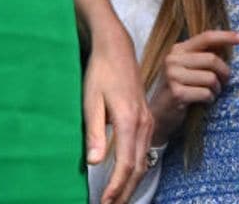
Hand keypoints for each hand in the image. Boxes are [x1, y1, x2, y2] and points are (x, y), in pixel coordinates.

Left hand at [85, 29, 154, 203]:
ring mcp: (148, 121)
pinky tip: (127, 178)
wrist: (116, 49)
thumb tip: (95, 162)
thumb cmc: (100, 73)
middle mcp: (143, 123)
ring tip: (118, 200)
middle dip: (125, 192)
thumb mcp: (90, 101)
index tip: (104, 202)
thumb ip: (94, 132)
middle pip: (138, 167)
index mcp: (129, 120)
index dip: (115, 187)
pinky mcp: (146, 119)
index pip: (125, 164)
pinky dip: (137, 170)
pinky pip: (144, 151)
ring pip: (144, 161)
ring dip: (132, 183)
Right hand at [147, 30, 238, 146]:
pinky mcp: (177, 93)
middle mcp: (173, 59)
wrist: (160, 114)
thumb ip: (204, 55)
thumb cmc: (180, 88)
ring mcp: (173, 76)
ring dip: (216, 89)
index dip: (226, 36)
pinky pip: (206, 93)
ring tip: (210, 93)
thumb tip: (229, 43)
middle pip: (212, 59)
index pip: (206, 37)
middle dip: (224, 72)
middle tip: (224, 82)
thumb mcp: (188, 68)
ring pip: (211, 78)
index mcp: (178, 49)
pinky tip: (203, 101)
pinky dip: (210, 99)